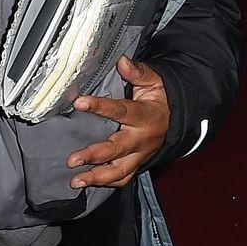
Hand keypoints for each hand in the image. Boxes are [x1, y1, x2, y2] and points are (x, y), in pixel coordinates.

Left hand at [66, 55, 170, 189]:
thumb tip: (122, 60)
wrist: (173, 120)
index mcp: (145, 116)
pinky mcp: (135, 164)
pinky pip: (122, 179)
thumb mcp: (153, 82)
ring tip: (75, 181)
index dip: (100, 107)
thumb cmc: (158, 99)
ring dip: (96, 177)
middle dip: (94, 155)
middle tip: (73, 160)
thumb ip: (138, 72)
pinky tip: (87, 185)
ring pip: (119, 171)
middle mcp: (141, 139)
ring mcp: (138, 155)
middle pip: (117, 149)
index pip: (122, 111)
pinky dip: (105, 183)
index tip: (79, 102)